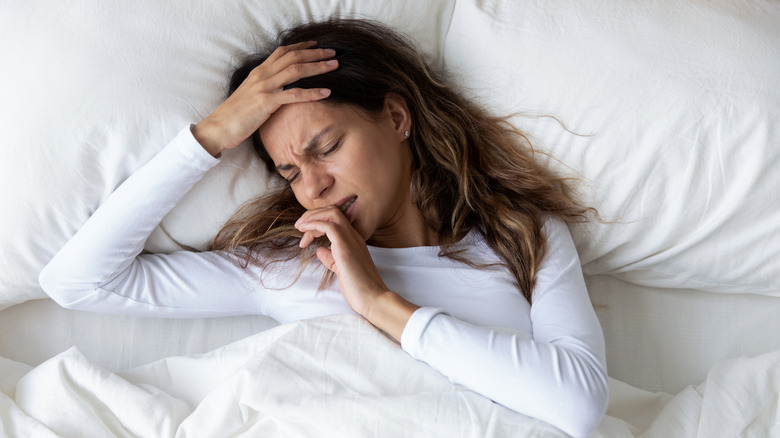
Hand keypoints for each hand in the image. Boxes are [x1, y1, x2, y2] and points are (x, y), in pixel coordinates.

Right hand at [193, 41, 337, 156]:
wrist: (219, 126)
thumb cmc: (236, 114)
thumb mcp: (251, 94)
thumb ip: (265, 86)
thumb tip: (280, 86)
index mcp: (259, 71)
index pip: (283, 52)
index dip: (301, 46)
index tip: (316, 45)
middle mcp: (263, 75)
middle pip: (293, 57)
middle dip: (315, 53)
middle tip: (332, 53)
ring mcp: (264, 87)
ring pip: (296, 71)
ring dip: (318, 67)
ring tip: (334, 66)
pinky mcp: (266, 102)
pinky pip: (294, 95)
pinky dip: (312, 92)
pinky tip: (326, 92)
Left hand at [295, 206, 418, 340]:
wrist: (373, 299)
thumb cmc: (359, 288)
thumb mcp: (340, 269)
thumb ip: (330, 258)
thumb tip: (319, 249)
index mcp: (353, 240)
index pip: (335, 219)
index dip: (317, 222)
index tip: (305, 235)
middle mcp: (353, 236)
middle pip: (332, 211)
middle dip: (312, 214)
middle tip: (299, 226)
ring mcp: (351, 240)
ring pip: (331, 213)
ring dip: (312, 217)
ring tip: (299, 227)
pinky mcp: (345, 247)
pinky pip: (328, 225)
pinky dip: (314, 224)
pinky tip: (305, 230)